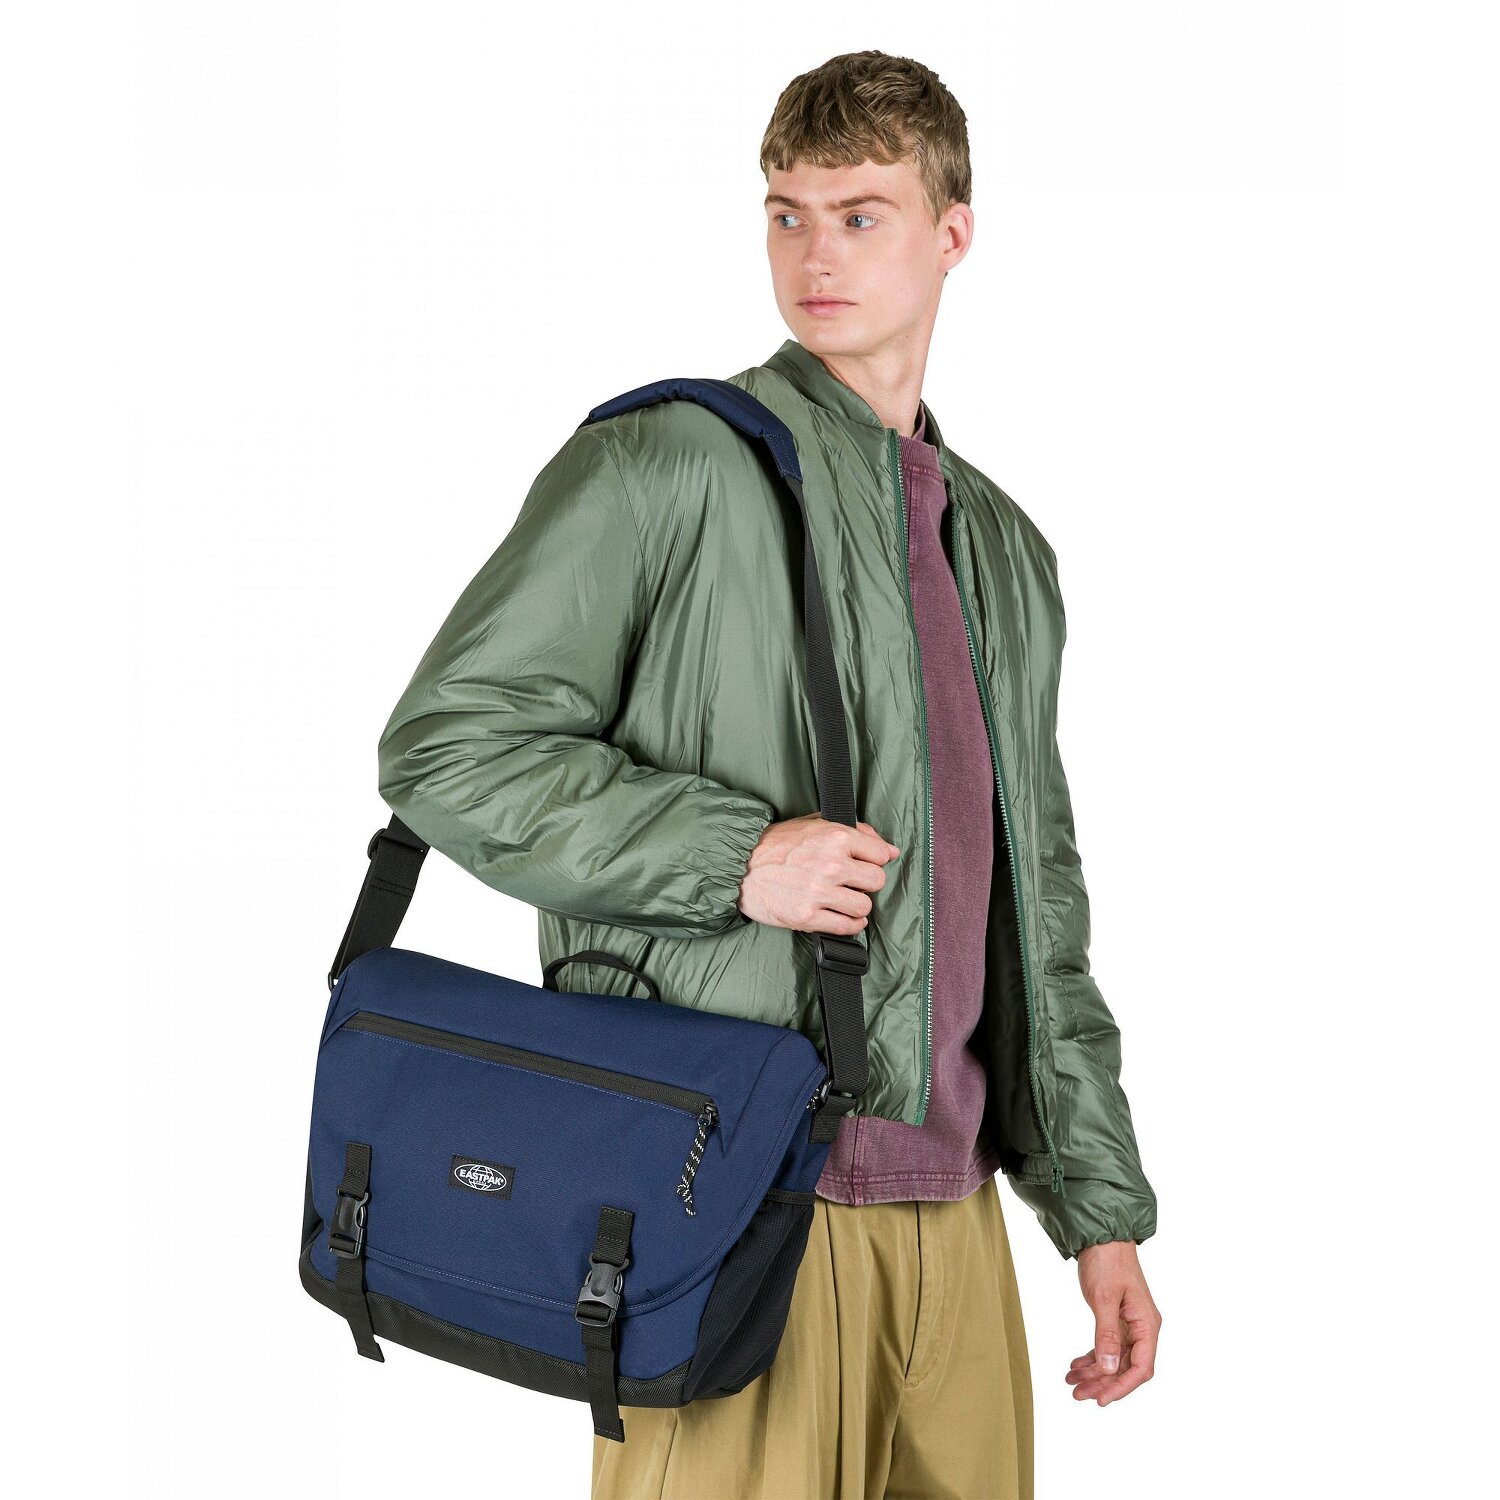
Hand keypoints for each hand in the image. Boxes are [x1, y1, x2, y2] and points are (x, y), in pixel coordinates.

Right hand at [737, 814, 898, 932]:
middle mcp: (831, 864)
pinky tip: (840, 916)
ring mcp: (819, 892)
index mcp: (835, 837)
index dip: (873, 859)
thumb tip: (889, 848)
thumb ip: (854, 830)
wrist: (739, 867)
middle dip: (865, 883)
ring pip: (864, 907)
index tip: (862, 863)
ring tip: (842, 900)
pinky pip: (846, 927)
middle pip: (876, 881)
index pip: (880, 854)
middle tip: (850, 882)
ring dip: (856, 905)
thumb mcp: (814, 824)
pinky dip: (848, 925)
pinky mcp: (807, 917)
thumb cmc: (776, 845)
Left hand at [1066, 1240, 1159, 1405]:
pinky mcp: (1116, 1318)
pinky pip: (1106, 1345)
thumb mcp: (1104, 1298)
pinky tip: (1075, 1366)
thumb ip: (1106, 1334)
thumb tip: (1107, 1369)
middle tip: (1078, 1394)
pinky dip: (1091, 1357)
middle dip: (1103, 1383)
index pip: (1141, 1368)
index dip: (1121, 1387)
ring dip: (1094, 1373)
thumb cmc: (1107, 1261)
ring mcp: (1129, 1323)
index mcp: (1147, 1324)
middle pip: (1126, 1367)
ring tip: (1071, 1383)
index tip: (1100, 1400)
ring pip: (1113, 1359)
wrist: (1101, 1235)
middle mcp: (1142, 1327)